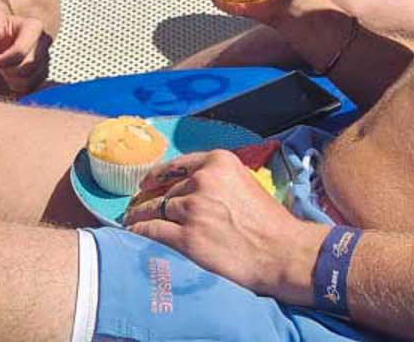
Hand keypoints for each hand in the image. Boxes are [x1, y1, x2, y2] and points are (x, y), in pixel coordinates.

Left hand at [0, 9, 51, 94]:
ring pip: (29, 80)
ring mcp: (46, 57)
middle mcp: (44, 41)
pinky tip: (9, 76)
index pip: (20, 51)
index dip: (3, 61)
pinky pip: (31, 87)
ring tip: (4, 69)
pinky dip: (17, 85)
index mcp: (34, 26)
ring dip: (12, 79)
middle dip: (7, 71)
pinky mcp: (44, 71)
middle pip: (26, 68)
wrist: (4, 33)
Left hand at [124, 148, 325, 301]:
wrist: (282, 251)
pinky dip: (140, 231)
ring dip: (141, 215)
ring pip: (155, 209)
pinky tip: (133, 234)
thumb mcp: (244, 181)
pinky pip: (153, 231)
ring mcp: (193, 209)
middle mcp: (202, 181)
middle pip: (167, 190)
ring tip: (131, 221)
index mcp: (218, 162)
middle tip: (139, 207)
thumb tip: (194, 185)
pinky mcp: (187, 238)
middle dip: (151, 199)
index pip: (178, 165)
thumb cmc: (269, 221)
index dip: (157, 175)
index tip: (146, 182)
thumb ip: (218, 178)